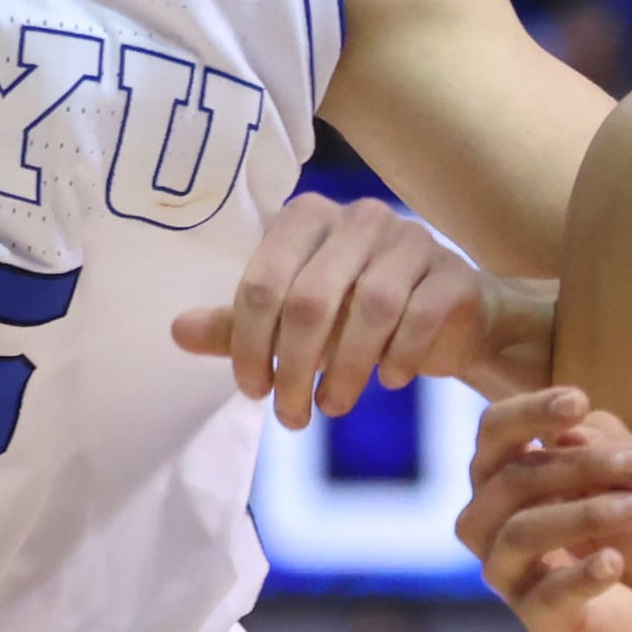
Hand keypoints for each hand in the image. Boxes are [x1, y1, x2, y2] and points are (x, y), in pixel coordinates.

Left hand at [169, 192, 556, 427]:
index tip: (254, 390)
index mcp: (309, 217)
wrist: (450, 317)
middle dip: (295, 368)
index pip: (263, 281)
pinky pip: (420, 317)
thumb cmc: (357, 316)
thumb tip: (178, 331)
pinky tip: (388, 380)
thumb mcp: (294, 320)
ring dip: (345, 372)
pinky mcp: (452, 272)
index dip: (250, 345)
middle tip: (291, 414)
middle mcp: (361, 217)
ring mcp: (412, 240)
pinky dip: (398, 357)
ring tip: (332, 406)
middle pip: (312, 299)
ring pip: (371, 309)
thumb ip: (240, 323)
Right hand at [457, 388, 631, 631]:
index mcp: (506, 475)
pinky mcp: (535, 617)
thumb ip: (604, 441)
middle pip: (514, 477)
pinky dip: (584, 574)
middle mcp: (492, 521)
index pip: (495, 430)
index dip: (530, 411)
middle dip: (583, 463)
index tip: (579, 402)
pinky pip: (548, 593)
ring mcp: (507, 572)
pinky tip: (614, 563)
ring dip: (592, 513)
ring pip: (524, 530)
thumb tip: (569, 434)